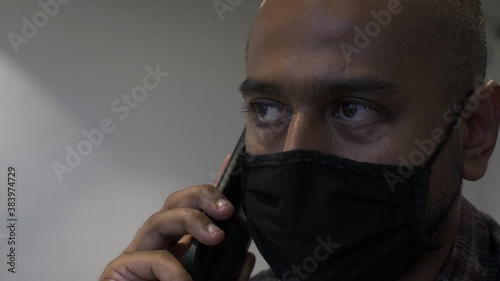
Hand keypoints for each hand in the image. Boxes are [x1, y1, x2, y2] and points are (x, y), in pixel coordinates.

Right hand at [99, 154, 254, 280]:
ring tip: (215, 235)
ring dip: (189, 220)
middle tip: (226, 209)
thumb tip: (246, 257)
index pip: (195, 208)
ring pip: (159, 219)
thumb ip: (228, 277)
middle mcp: (158, 244)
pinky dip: (171, 269)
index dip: (210, 187)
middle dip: (201, 196)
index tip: (229, 165)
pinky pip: (148, 259)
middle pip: (174, 201)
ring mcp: (137, 255)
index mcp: (179, 246)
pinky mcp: (119, 271)